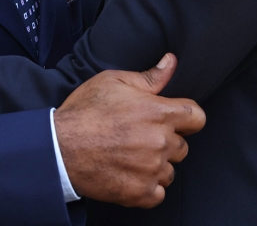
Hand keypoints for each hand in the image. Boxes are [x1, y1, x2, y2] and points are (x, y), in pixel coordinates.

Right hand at [55, 54, 205, 207]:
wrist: (59, 148)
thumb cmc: (85, 111)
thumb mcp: (114, 82)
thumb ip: (150, 76)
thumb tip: (171, 62)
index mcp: (159, 113)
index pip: (197, 117)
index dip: (187, 118)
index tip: (174, 120)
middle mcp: (161, 142)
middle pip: (182, 146)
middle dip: (166, 142)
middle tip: (140, 138)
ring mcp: (152, 170)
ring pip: (170, 171)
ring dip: (156, 166)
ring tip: (131, 157)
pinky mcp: (140, 193)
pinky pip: (158, 194)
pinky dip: (147, 188)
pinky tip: (130, 175)